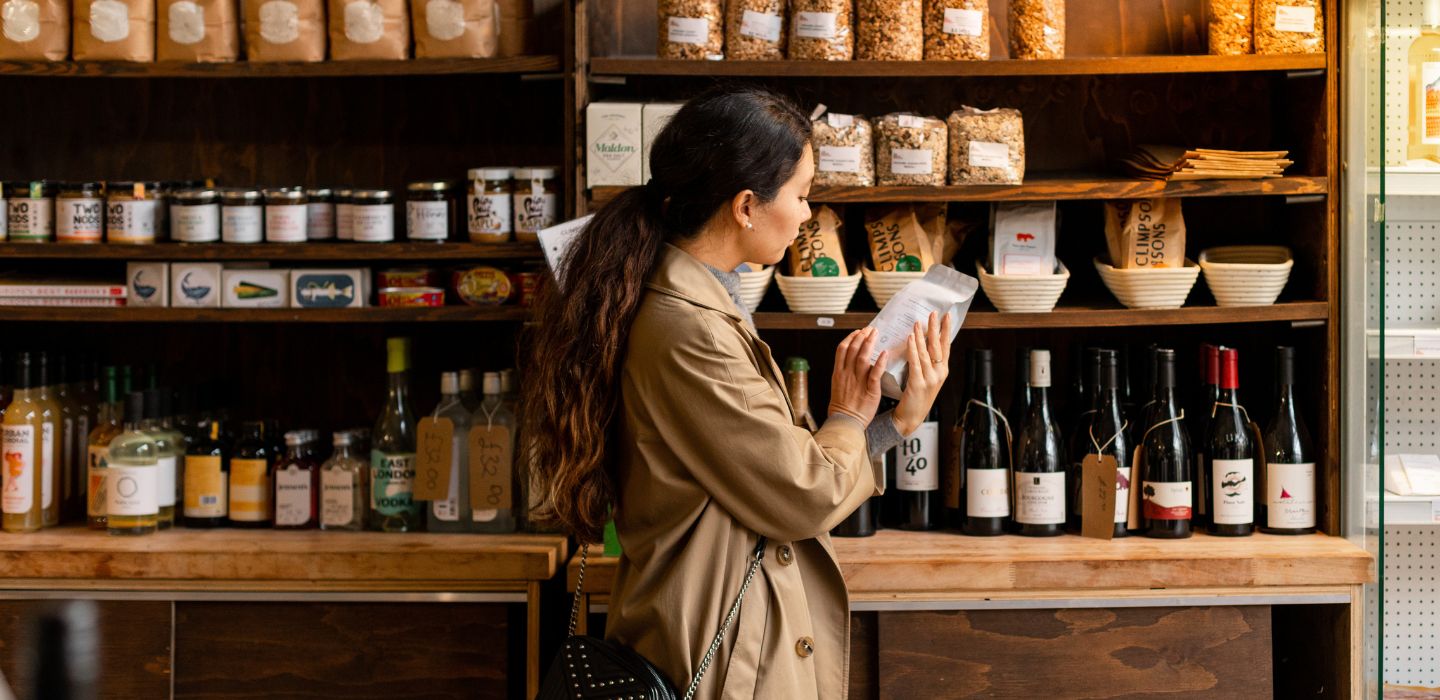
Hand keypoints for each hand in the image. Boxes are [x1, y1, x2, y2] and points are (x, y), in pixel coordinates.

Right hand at [827, 327, 886, 425]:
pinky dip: (880, 362)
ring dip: (869, 343)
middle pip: (852, 349)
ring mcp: (857, 382)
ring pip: (862, 358)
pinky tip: (885, 353)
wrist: (845, 423)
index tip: (857, 332)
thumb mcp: (838, 387)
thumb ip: (845, 374)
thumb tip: (851, 363)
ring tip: (875, 334)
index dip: (850, 338)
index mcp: (838, 373)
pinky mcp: (869, 390)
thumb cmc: (843, 407)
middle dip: (861, 336)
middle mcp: (847, 375)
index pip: (842, 349)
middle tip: (870, 329)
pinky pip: (874, 373)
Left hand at [893, 312, 952, 435]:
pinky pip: (915, 363)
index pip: (946, 346)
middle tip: (933, 313)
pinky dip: (913, 349)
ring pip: (926, 352)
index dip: (946, 331)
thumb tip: (923, 342)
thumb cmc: (916, 397)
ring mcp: (930, 379)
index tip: (946, 316)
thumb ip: (927, 363)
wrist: (910, 418)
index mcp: (942, 371)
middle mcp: (939, 373)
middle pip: (938, 346)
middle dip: (936, 328)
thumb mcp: (927, 378)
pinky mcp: (918, 384)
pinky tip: (911, 338)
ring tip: (918, 322)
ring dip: (922, 335)